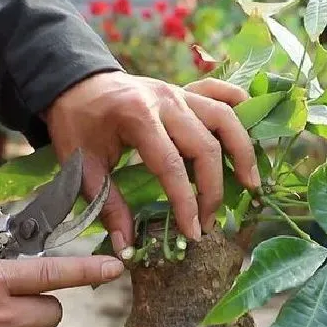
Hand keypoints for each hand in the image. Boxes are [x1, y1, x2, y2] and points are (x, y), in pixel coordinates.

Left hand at [45, 71, 259, 251]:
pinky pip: (219, 91)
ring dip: (242, 151)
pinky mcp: (185, 89)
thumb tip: (127, 245)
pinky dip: (238, 104)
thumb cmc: (76, 122)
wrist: (74, 81)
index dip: (186, 203)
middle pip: (206, 146)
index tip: (193, 233)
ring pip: (224, 118)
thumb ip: (107, 204)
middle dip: (213, 189)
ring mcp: (179, 91)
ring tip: (250, 182)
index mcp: (138, 117)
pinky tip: (251, 123)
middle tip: (210, 221)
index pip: (172, 167)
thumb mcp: (82, 164)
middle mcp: (166, 101)